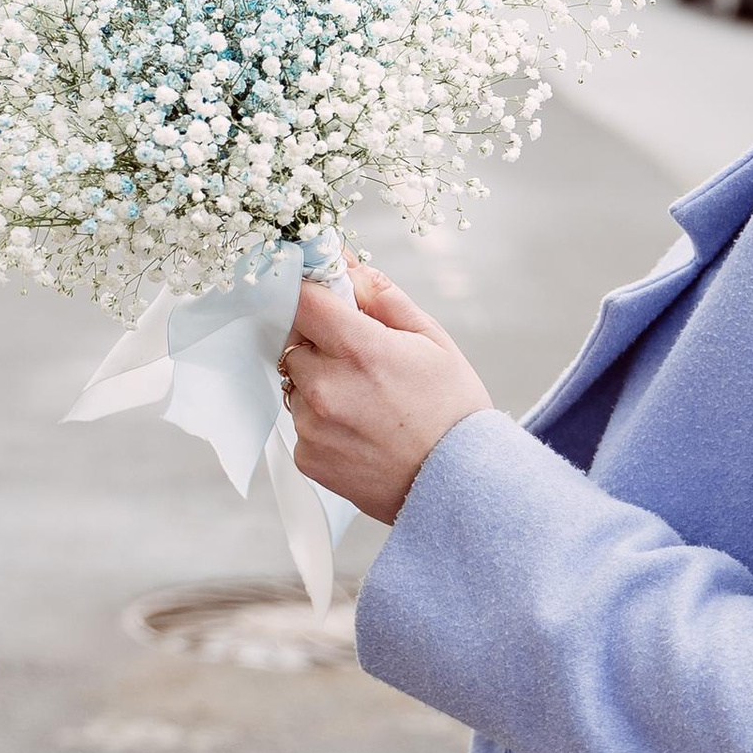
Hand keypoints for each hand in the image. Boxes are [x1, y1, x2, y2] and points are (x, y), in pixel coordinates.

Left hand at [282, 258, 491, 525]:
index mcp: (359, 350)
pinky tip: (361, 431)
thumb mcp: (432, 340)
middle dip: (320, 343)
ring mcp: (313, 427)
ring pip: (296, 384)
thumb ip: (383, 297)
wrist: (458, 487)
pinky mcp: (307, 458)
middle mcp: (327, 388)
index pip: (302, 299)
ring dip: (320, 384)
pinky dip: (322, 422)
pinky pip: (301, 423)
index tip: (325, 297)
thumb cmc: (452, 411)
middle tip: (361, 361)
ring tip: (367, 403)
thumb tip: (347, 265)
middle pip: (294, 342)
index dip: (313, 293)